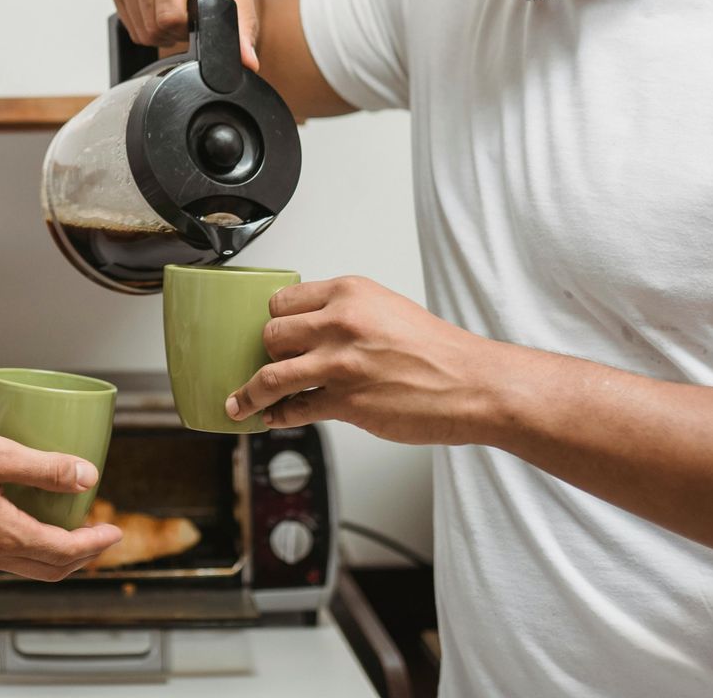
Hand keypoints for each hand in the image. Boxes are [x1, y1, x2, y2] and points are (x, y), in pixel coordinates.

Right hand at [0, 421, 122, 580]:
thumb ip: (43, 467)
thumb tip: (86, 477)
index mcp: (4, 534)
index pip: (64, 550)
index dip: (95, 543)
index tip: (113, 530)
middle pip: (48, 568)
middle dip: (79, 555)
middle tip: (97, 536)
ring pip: (22, 565)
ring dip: (51, 552)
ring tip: (65, 527)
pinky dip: (23, 547)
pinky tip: (20, 521)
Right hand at [107, 0, 260, 69]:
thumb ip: (242, 25)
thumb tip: (246, 61)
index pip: (168, 17)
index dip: (186, 28)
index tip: (199, 15)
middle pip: (151, 25)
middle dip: (174, 29)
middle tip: (191, 11)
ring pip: (138, 27)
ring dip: (159, 27)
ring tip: (178, 5)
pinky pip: (127, 20)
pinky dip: (145, 21)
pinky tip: (161, 2)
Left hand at [226, 276, 505, 443]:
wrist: (472, 384)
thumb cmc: (437, 351)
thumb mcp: (386, 309)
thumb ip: (345, 314)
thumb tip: (308, 329)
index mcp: (349, 294)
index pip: (282, 300)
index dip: (275, 320)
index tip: (270, 333)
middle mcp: (339, 324)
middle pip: (270, 335)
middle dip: (267, 353)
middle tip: (271, 365)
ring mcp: (340, 365)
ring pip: (270, 375)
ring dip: (250, 392)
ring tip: (240, 402)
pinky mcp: (345, 403)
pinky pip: (294, 410)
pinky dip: (277, 416)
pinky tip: (272, 418)